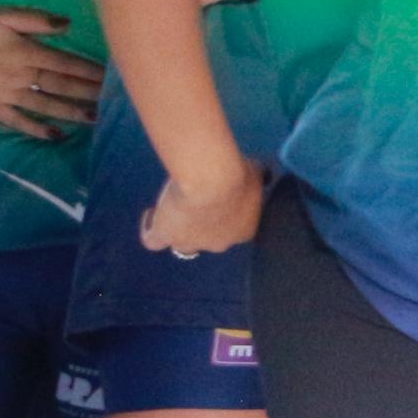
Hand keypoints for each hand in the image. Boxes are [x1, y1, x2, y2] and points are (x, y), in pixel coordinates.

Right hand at [0, 9, 104, 137]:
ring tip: (95, 118)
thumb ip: (36, 19)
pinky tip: (56, 136)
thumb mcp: (4, 15)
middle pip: (59, 86)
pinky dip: (36, 129)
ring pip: (44, 106)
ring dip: (70, 113)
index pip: (64, 63)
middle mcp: (18, 76)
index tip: (113, 75)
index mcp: (24, 53)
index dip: (89, 70)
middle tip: (114, 100)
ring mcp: (6, 95)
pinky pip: (18, 121)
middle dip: (87, 93)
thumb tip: (67, 24)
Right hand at [143, 160, 268, 255]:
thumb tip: (267, 173)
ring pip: (182, 245)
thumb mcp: (256, 172)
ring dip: (179, 230)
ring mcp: (189, 242)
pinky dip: (150, 229)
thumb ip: (260, 176)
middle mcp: (217, 243)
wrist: (211, 180)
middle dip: (205, 224)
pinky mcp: (165, 236)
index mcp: (244, 231)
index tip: (223, 198)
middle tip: (198, 203)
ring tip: (172, 212)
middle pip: (209, 239)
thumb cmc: (238, 174)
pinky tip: (151, 216)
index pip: (236, 228)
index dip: (229, 214)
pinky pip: (153, 241)